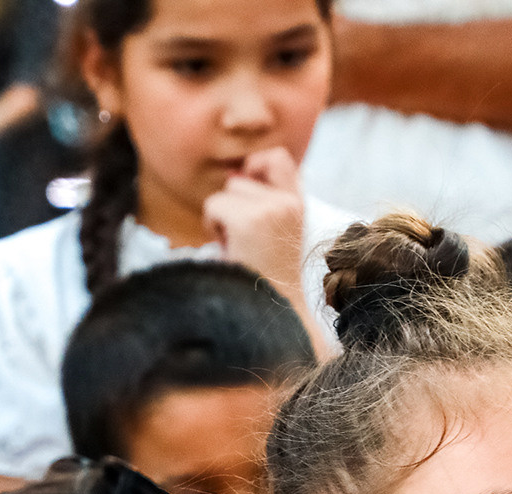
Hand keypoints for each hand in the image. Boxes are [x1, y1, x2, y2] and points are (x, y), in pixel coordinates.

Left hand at [202, 146, 307, 298]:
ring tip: (236, 246)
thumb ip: (260, 201)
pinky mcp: (250, 220)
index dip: (256, 165)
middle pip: (238, 180)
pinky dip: (212, 227)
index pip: (277, 159)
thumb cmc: (265, 280)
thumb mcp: (273, 233)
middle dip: (232, 207)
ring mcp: (271, 209)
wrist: (274, 316)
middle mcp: (289, 203)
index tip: (247, 186)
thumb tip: (235, 172)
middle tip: (242, 241)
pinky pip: (214, 206)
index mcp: (298, 205)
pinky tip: (228, 249)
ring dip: (221, 218)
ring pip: (225, 193)